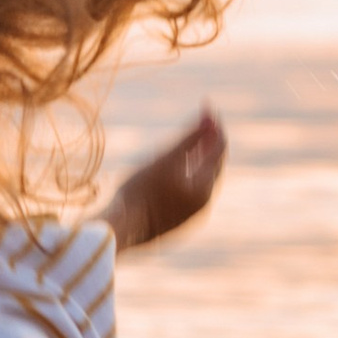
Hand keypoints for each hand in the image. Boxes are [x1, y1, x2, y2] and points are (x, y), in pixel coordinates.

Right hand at [102, 107, 225, 252]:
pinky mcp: (175, 224)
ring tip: (192, 143)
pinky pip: (189, 195)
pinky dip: (188, 176)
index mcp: (204, 187)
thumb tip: (210, 116)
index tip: (207, 106)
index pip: (219, 148)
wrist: (119, 231)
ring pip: (201, 181)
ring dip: (199, 159)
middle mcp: (203, 204)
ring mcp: (190, 217)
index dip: (214, 125)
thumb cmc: (140, 191)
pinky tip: (175, 171)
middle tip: (203, 121)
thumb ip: (190, 138)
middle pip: (213, 166)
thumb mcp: (166, 159)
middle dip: (209, 142)